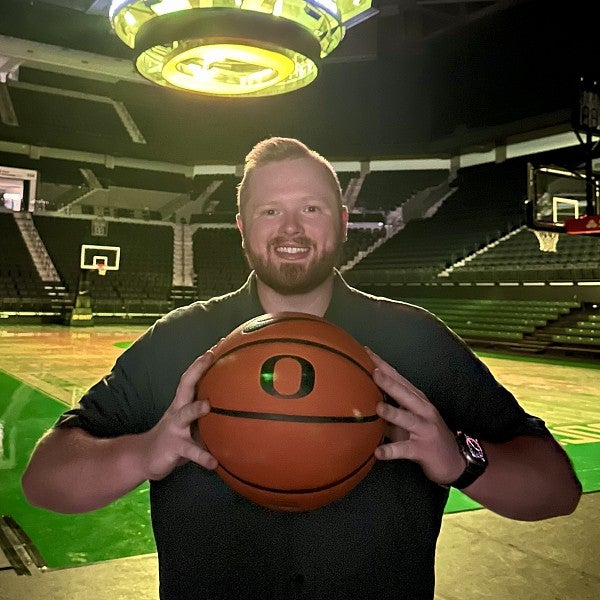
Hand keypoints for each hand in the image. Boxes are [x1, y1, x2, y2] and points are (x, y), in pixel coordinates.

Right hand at [140, 350, 218, 479]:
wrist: (144, 457)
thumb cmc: (176, 436)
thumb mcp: (191, 422)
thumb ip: (209, 413)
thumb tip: (241, 405)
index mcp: (183, 402)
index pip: (193, 376)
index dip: (204, 360)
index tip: (220, 343)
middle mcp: (177, 410)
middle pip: (185, 385)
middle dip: (197, 369)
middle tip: (210, 355)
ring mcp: (174, 428)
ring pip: (184, 415)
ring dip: (195, 409)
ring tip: (208, 406)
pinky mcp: (173, 447)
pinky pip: (190, 452)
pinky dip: (202, 456)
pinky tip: (214, 462)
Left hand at [367, 349, 465, 485]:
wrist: (454, 461)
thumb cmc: (424, 436)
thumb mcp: (408, 418)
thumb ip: (389, 408)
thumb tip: (361, 399)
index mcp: (417, 399)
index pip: (398, 378)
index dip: (383, 366)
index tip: (366, 352)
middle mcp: (423, 410)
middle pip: (405, 394)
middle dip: (390, 383)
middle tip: (373, 372)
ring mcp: (425, 429)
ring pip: (408, 419)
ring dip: (393, 413)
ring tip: (377, 408)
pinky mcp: (424, 450)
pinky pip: (405, 449)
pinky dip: (392, 450)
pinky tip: (378, 452)